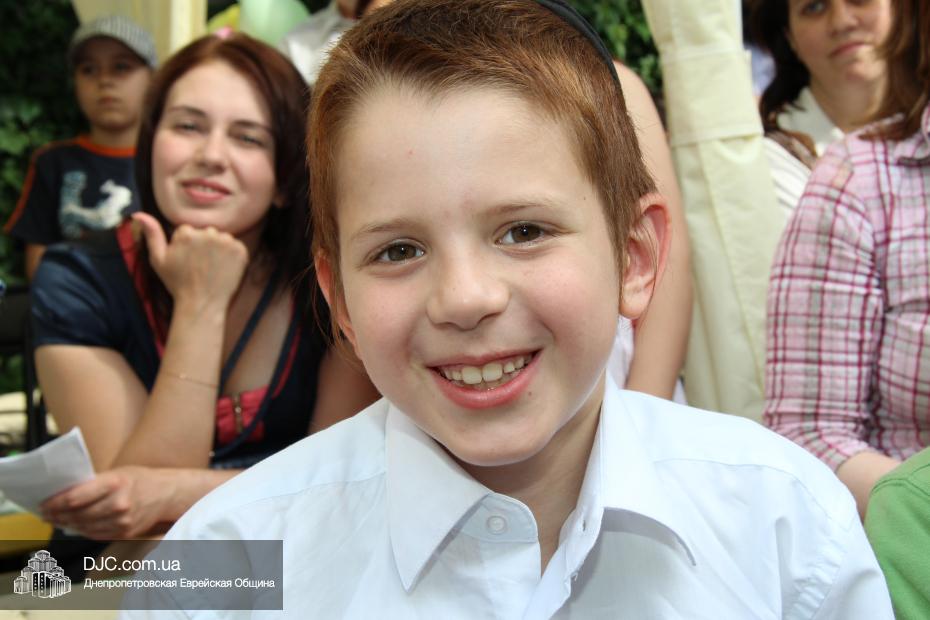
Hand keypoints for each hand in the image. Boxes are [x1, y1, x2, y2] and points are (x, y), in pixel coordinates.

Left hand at [40, 466, 174, 539]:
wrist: (167, 493)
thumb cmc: (138, 479)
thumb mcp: (116, 473)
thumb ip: (92, 484)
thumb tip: (62, 496)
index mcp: (114, 483)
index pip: (74, 498)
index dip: (54, 503)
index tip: (43, 504)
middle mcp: (118, 503)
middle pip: (77, 514)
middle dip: (57, 515)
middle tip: (45, 514)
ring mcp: (122, 520)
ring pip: (84, 527)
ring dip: (67, 524)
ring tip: (57, 520)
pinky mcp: (125, 532)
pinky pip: (96, 534)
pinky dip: (82, 530)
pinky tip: (75, 525)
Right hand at [133, 212, 248, 307]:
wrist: (201, 304)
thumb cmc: (177, 284)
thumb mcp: (158, 260)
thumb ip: (151, 234)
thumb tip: (138, 214)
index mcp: (186, 233)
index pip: (189, 231)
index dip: (188, 247)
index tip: (188, 262)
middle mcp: (207, 233)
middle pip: (207, 232)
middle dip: (204, 245)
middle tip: (200, 267)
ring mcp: (226, 242)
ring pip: (222, 238)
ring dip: (219, 249)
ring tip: (212, 269)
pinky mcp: (240, 251)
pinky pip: (236, 246)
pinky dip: (232, 256)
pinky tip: (224, 270)